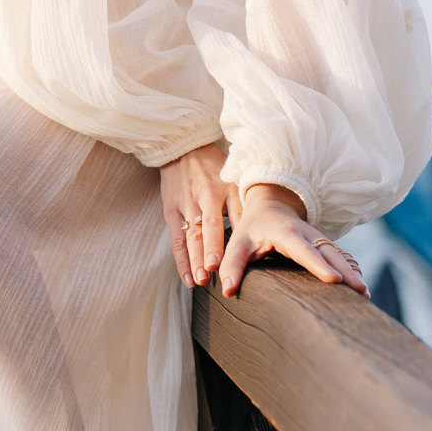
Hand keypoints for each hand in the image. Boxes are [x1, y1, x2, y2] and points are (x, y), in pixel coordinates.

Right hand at [159, 143, 236, 286]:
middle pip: (209, 227)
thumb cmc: (215, 170)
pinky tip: (188, 278)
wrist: (184, 149)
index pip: (233, 215)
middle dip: (210, 249)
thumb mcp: (234, 181)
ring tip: (200, 280)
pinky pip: (176, 239)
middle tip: (213, 270)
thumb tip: (260, 234)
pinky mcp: (171, 211)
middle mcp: (206, 197)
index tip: (236, 256)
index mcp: (225, 189)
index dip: (234, 236)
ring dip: (195, 259)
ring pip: (191, 235)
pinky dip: (181, 260)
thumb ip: (243, 206)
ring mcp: (186, 204)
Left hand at [216, 185, 369, 299]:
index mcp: (287, 234)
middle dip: (346, 272)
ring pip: (340, 255)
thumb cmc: (252, 227)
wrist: (271, 205)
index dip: (318, 265)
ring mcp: (319, 239)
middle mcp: (308, 235)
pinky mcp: (324, 246)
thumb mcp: (238, 243)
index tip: (334, 279)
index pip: (304, 251)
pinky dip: (352, 270)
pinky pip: (341, 257)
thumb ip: (231, 265)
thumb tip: (227, 290)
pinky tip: (361, 287)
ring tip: (365, 295)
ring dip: (353, 272)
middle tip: (360, 292)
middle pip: (330, 254)